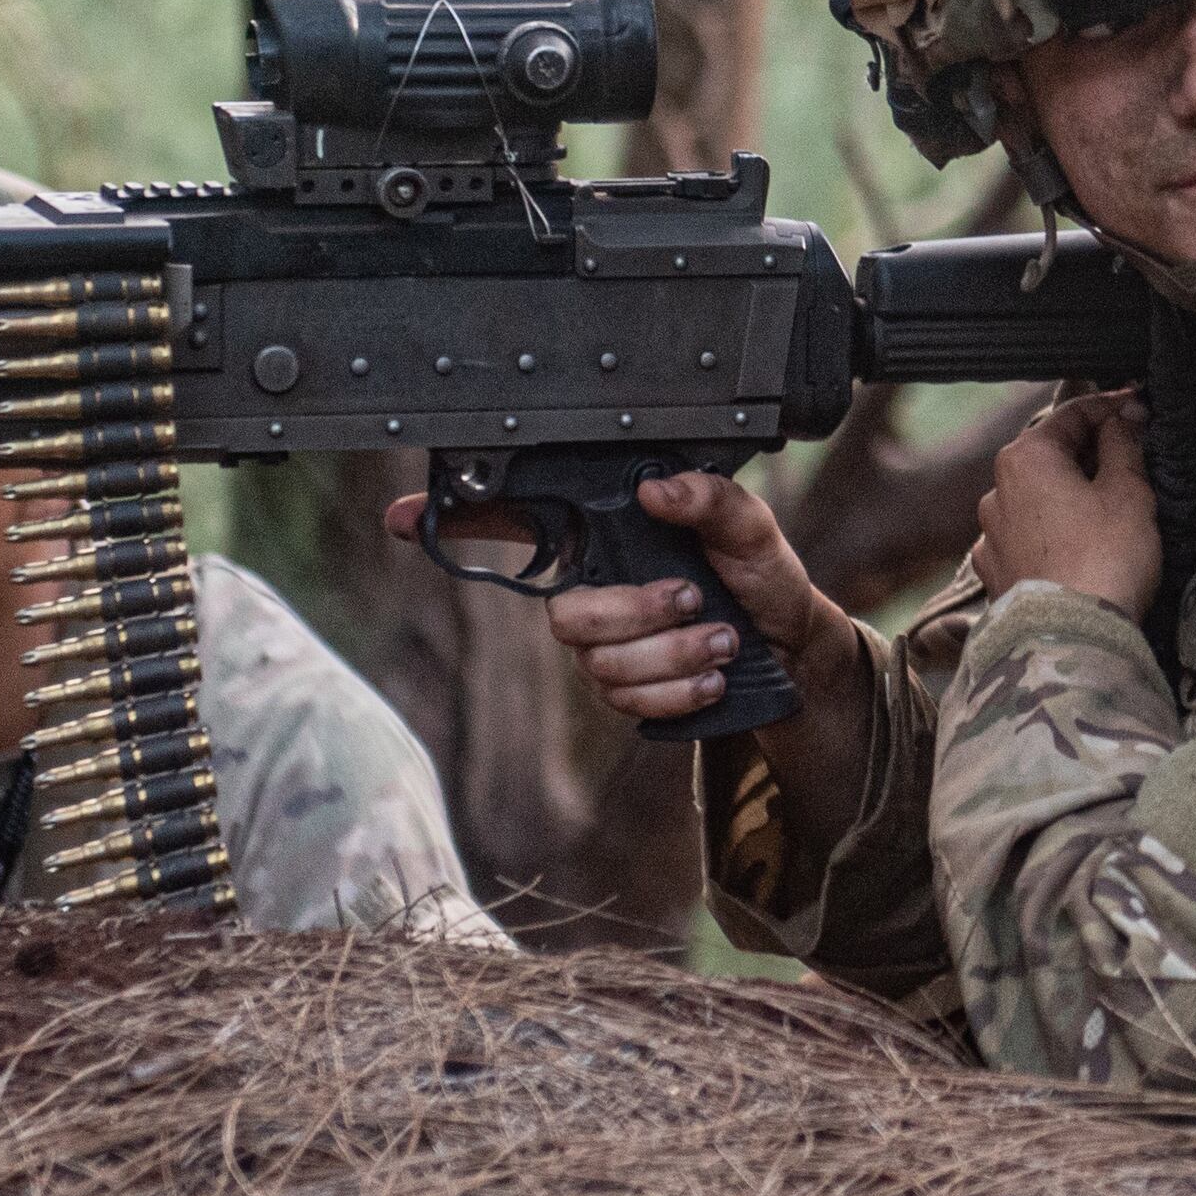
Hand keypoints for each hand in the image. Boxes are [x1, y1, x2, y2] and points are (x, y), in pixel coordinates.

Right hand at [375, 468, 858, 728]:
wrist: (792, 650)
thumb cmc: (762, 578)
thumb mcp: (750, 527)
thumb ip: (711, 500)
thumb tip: (658, 491)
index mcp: (610, 538)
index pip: (518, 524)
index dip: (456, 519)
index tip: (403, 517)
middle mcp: (594, 590)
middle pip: (566, 617)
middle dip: (636, 614)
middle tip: (694, 601)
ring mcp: (604, 647)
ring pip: (601, 666)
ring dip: (672, 656)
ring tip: (722, 640)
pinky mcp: (626, 693)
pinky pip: (627, 704)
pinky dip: (678, 692)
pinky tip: (710, 677)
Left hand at [974, 391, 1162, 625]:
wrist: (1071, 639)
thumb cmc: (1105, 557)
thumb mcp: (1128, 491)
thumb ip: (1124, 443)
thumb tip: (1124, 414)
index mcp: (1025, 458)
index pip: (1073, 414)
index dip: (1113, 407)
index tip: (1142, 409)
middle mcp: (996, 491)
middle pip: (1049, 457)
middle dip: (1089, 454)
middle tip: (1132, 460)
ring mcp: (989, 537)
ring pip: (1036, 500)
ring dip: (1067, 497)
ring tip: (1107, 512)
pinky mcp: (994, 576)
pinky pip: (1026, 540)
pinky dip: (1051, 535)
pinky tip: (1078, 548)